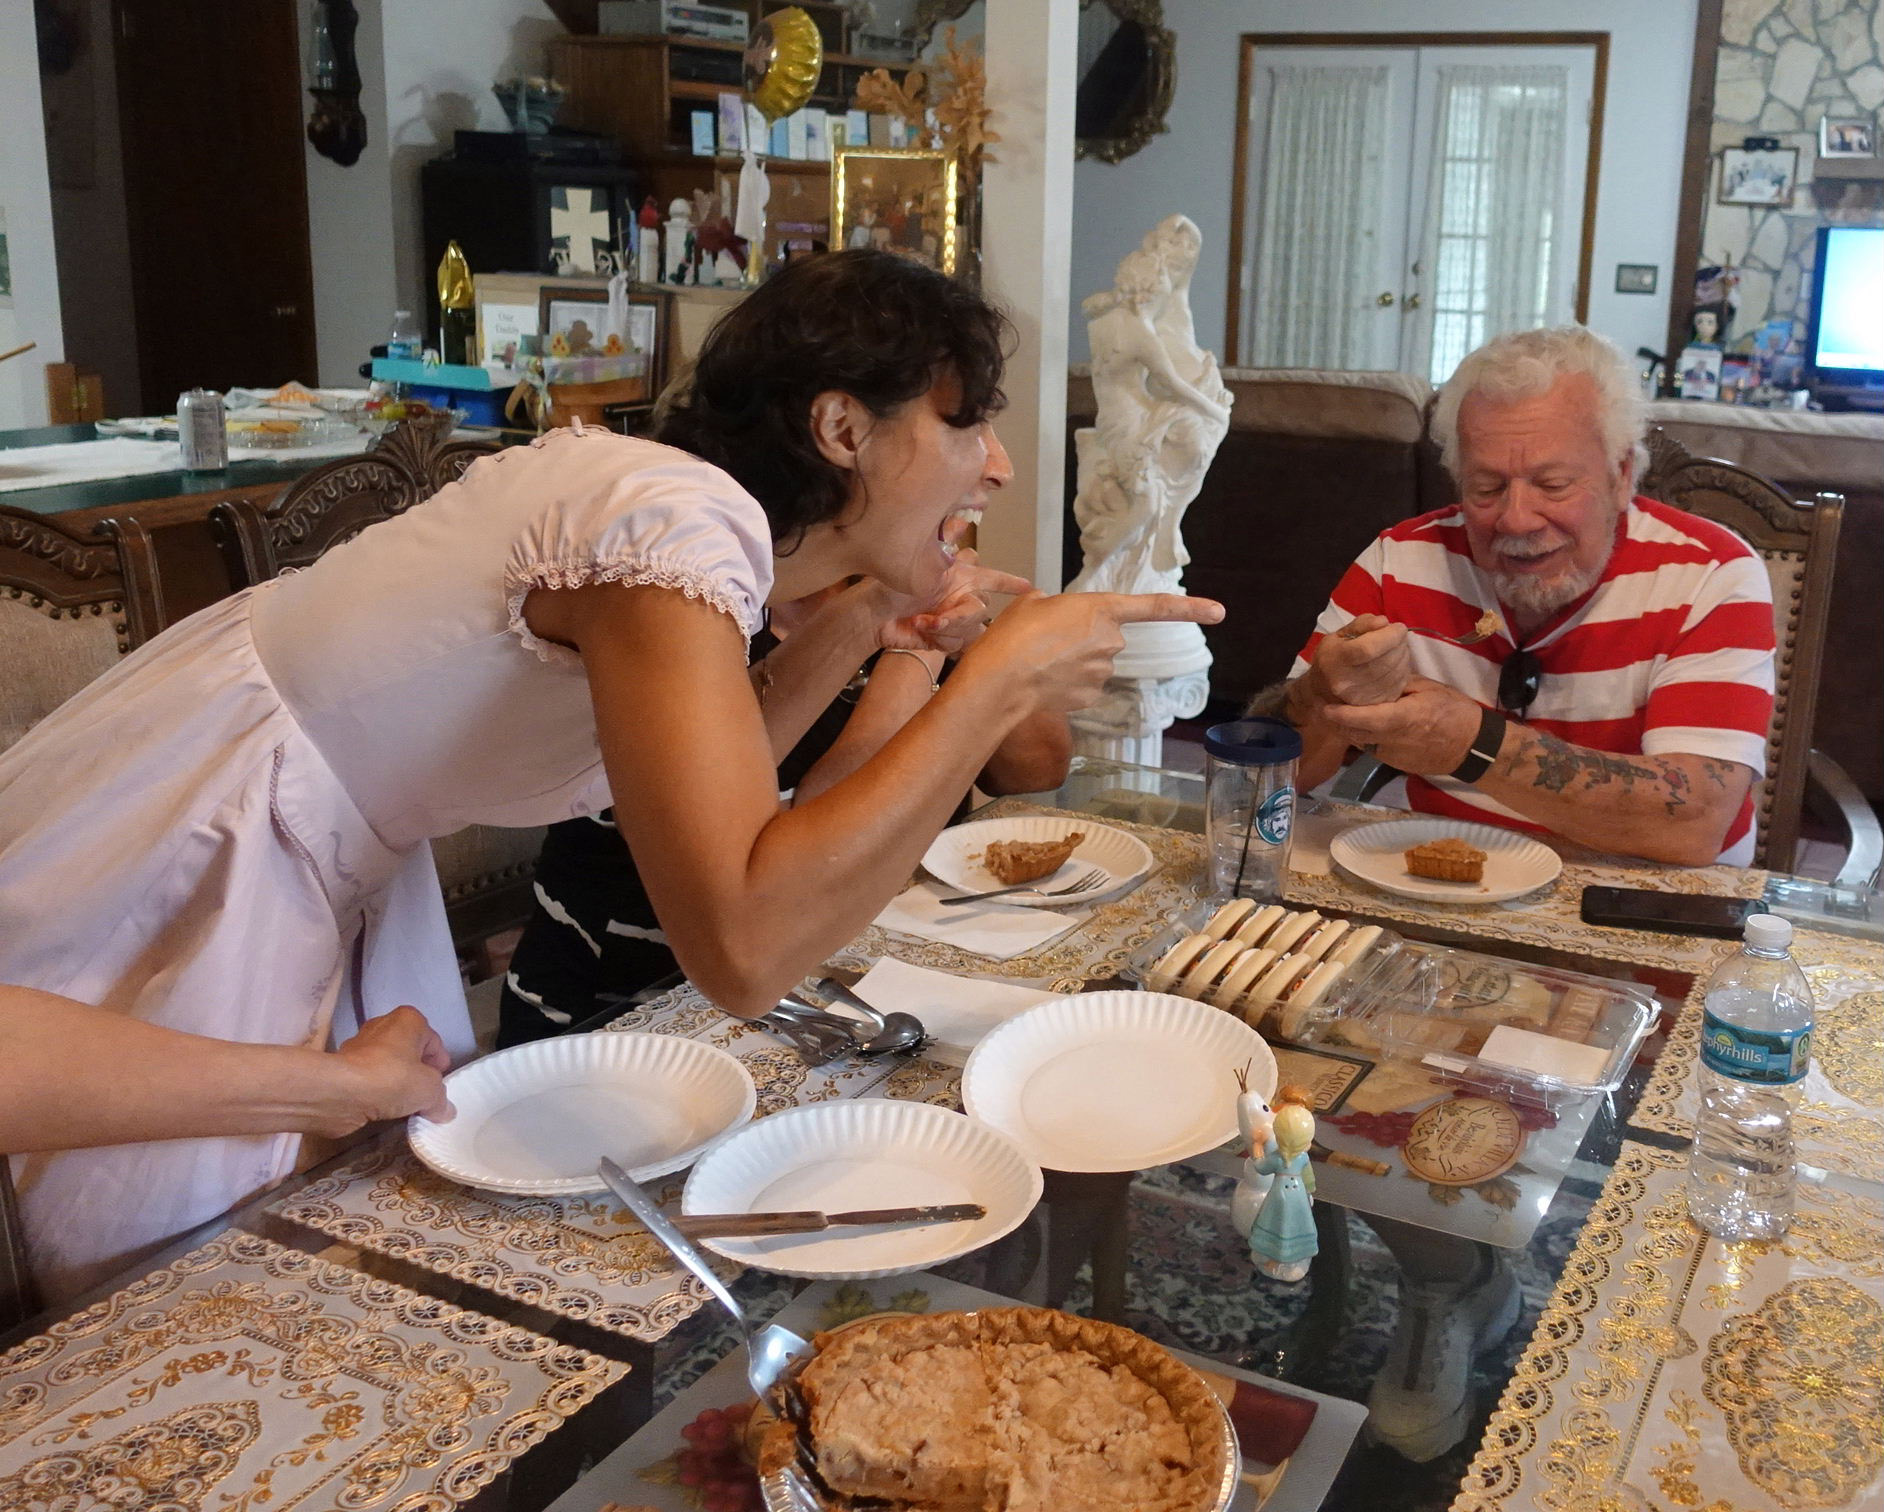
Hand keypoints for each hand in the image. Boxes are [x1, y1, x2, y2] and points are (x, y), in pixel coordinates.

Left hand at [328, 1005, 453, 1135]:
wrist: (339, 1092)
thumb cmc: (392, 1079)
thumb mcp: (430, 1091)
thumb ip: (440, 1100)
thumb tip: (444, 1111)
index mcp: (409, 1020)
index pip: (433, 1041)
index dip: (439, 1065)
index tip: (439, 1086)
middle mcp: (383, 1025)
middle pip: (409, 1051)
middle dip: (417, 1073)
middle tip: (423, 1095)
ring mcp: (359, 1045)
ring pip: (387, 1065)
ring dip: (396, 1083)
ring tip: (403, 1105)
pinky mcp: (343, 1066)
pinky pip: (369, 1079)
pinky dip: (376, 1091)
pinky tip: (382, 1108)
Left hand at [875, 524, 1032, 655]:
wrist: (872, 616)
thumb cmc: (890, 585)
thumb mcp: (919, 560)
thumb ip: (945, 543)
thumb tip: (962, 520)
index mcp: (960, 577)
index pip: (993, 578)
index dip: (1010, 583)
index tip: (1029, 587)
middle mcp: (960, 598)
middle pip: (981, 610)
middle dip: (959, 615)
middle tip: (937, 616)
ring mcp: (953, 620)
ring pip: (971, 629)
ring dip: (944, 627)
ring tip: (923, 621)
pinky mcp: (945, 640)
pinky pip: (958, 643)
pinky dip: (939, 637)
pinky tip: (922, 630)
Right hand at [964, 589, 1225, 714]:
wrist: (1001, 680)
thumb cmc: (1012, 635)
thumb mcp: (1031, 603)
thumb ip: (1054, 607)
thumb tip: (1053, 617)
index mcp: (1101, 610)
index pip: (1155, 607)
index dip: (1189, 608)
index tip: (1219, 612)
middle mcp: (1110, 642)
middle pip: (1105, 638)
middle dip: (1082, 639)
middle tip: (1046, 638)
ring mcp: (1102, 673)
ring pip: (1092, 663)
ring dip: (1071, 661)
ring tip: (1037, 659)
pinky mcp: (1090, 697)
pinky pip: (1082, 686)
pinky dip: (1065, 684)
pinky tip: (1042, 680)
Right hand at [1306, 614, 1409, 708]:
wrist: (1323, 691)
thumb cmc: (1332, 658)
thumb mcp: (1339, 634)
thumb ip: (1362, 624)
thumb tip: (1383, 622)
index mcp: (1336, 661)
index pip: (1368, 648)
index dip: (1390, 635)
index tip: (1397, 627)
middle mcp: (1348, 682)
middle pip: (1386, 660)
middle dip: (1399, 643)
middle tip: (1397, 635)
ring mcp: (1363, 696)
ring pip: (1396, 671)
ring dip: (1403, 655)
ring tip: (1395, 647)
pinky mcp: (1376, 703)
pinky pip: (1399, 682)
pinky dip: (1402, 668)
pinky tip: (1395, 662)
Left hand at [1317, 677, 1484, 774]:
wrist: (1472, 747)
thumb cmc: (1455, 712)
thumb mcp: (1429, 689)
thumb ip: (1399, 684)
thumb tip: (1375, 677)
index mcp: (1405, 718)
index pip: (1367, 719)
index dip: (1343, 715)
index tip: (1326, 707)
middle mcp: (1394, 740)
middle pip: (1355, 735)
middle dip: (1336, 723)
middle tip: (1323, 707)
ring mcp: (1393, 756)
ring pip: (1360, 744)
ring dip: (1348, 730)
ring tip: (1337, 714)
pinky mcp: (1394, 764)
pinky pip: (1371, 749)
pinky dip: (1362, 737)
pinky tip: (1361, 725)